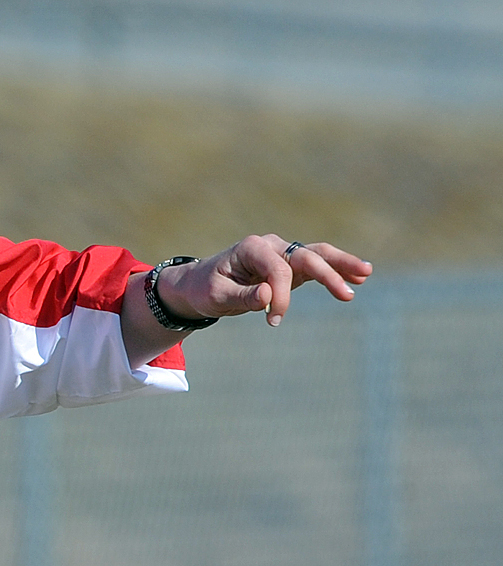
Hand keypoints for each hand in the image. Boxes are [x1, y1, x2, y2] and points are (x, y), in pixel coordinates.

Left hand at [157, 235, 373, 326]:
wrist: (201, 285)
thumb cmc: (206, 289)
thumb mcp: (217, 296)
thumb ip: (242, 296)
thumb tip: (267, 295)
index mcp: (251, 248)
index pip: (277, 269)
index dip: (280, 296)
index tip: (272, 320)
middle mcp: (271, 246)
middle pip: (306, 255)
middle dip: (327, 274)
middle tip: (347, 295)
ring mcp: (283, 254)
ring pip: (317, 255)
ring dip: (341, 264)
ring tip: (365, 272)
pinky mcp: (291, 267)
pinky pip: (317, 267)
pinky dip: (336, 271)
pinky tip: (358, 278)